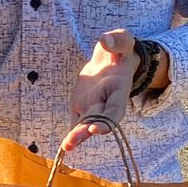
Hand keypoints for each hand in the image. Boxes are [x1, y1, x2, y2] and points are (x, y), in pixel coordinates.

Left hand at [62, 28, 136, 151]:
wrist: (111, 58)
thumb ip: (116, 40)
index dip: (108, 121)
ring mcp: (93, 106)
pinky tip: (64, 147)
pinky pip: (76, 121)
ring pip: (86, 124)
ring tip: (66, 147)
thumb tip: (104, 40)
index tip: (97, 128)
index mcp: (118, 89)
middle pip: (98, 121)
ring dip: (77, 136)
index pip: (115, 110)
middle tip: (73, 141)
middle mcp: (107, 102)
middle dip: (87, 132)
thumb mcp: (123, 39)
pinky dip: (71, 134)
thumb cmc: (119, 49)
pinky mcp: (81, 106)